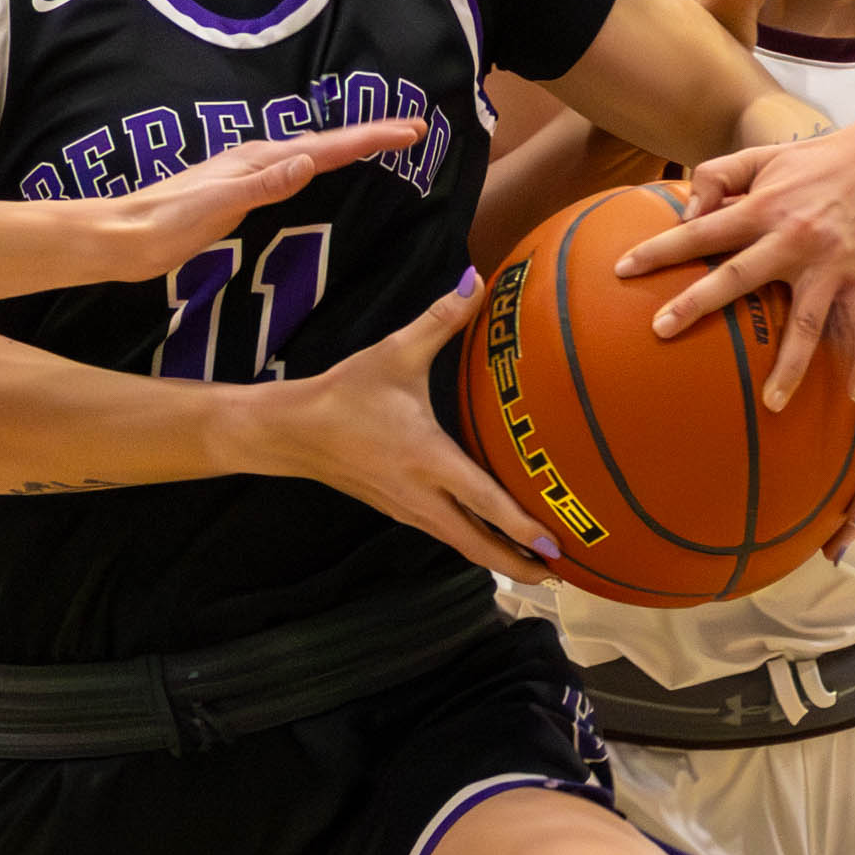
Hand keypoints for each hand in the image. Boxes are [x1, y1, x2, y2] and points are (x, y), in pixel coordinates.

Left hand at [90, 122, 422, 282]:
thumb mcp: (217, 205)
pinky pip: (294, 170)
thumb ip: (263, 184)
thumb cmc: (165, 223)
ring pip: (312, 152)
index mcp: (258, 160)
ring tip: (380, 142)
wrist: (122, 236)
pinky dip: (320, 164)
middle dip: (369, 135)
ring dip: (348, 147)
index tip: (412, 129)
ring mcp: (248, 174)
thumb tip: (309, 161)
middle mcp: (257, 159)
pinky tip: (318, 169)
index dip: (372, 137)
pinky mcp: (239, 192)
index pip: (328, 147)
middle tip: (412, 131)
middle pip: (327, 142)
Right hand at [234, 277, 560, 583]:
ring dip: (499, 559)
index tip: (555, 547)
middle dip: (520, 564)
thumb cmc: (345, 393)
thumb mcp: (395, 352)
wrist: (290, 431)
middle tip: (563, 574)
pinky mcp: (399, 511)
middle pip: (477, 543)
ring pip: (461, 544)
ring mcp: (408, 510)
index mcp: (427, 458)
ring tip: (540, 567)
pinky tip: (494, 541)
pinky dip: (475, 544)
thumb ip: (441, 318)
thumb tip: (478, 279)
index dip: (520, 527)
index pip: (483, 501)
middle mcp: (421, 494)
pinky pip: (446, 535)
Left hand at [619, 118, 854, 409]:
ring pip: (807, 322)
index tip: (621, 270)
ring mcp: (833, 262)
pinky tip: (853, 399)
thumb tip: (685, 209)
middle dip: (698, 305)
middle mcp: (794, 236)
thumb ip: (720, 175)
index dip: (660, 249)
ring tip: (771, 405)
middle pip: (738, 276)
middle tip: (661, 331)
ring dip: (790, 366)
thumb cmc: (818, 162)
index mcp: (764, 207)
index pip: (701, 230)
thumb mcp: (765, 155)